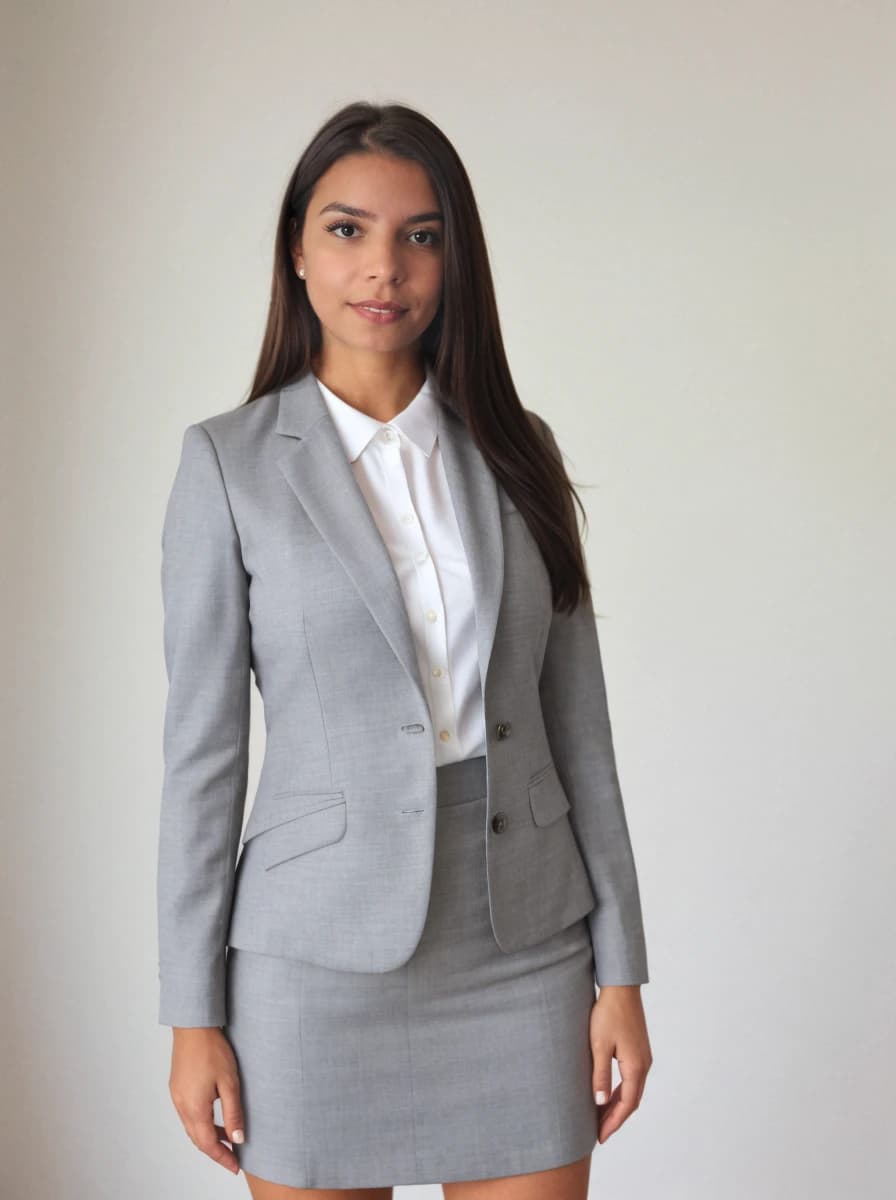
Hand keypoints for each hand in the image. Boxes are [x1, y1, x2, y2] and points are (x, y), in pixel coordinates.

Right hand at [168, 1027, 244, 1174]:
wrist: (193, 1026)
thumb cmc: (212, 1050)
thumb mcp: (229, 1082)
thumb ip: (233, 1113)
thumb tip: (238, 1138)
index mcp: (194, 1108)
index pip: (208, 1144)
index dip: (222, 1158)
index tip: (235, 1166)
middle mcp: (182, 1106)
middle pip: (198, 1139)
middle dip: (216, 1151)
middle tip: (233, 1158)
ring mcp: (177, 1097)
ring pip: (192, 1128)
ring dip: (209, 1137)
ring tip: (229, 1139)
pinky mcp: (177, 1088)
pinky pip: (189, 1115)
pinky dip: (202, 1123)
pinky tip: (215, 1118)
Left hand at [589, 985, 651, 1143]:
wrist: (621, 988)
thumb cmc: (608, 1014)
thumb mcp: (599, 1045)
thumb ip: (600, 1075)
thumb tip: (600, 1102)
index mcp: (635, 1066)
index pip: (626, 1104)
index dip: (614, 1122)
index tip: (600, 1136)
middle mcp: (643, 1064)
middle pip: (632, 1100)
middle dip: (616, 1118)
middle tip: (599, 1132)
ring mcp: (643, 1057)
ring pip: (632, 1090)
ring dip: (618, 1105)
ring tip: (601, 1118)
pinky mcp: (638, 1050)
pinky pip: (631, 1079)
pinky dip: (621, 1092)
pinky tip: (608, 1094)